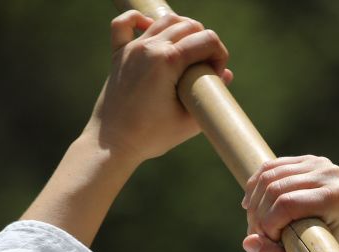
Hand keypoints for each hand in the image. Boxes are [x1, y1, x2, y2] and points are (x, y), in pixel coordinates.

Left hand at [88, 10, 232, 163]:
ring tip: (188, 51)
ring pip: (164, 21)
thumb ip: (211, 95)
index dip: (219, 55)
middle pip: (189, 26)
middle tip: (204, 68)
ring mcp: (133, 48)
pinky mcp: (119, 54)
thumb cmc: (151, 136)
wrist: (113, 143)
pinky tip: (151, 30)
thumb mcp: (188, 121)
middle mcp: (150, 47)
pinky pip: (124, 23)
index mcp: (168, 61)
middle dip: (205, 42)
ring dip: (183, 29)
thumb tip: (225, 76)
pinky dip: (138, 20)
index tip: (216, 75)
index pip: (207, 40)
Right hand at [240, 155, 338, 251]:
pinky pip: (269, 168)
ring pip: (267, 176)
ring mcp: (319, 163)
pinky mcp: (306, 160)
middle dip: (258, 215)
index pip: (286, 204)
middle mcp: (329, 173)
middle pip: (273, 188)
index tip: (270, 244)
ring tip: (256, 227)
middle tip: (259, 238)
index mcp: (335, 197)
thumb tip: (247, 241)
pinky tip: (251, 207)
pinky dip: (254, 188)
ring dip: (254, 204)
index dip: (267, 226)